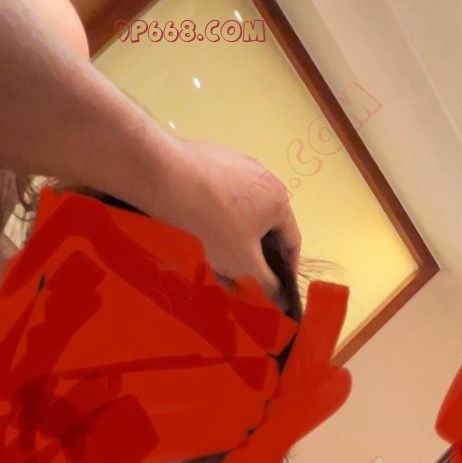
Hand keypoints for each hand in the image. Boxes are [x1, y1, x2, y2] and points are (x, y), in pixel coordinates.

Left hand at [153, 138, 301, 299]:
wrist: (169, 179)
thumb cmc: (217, 224)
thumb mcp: (245, 263)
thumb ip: (267, 284)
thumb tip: (282, 300)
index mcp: (279, 200)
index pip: (292, 242)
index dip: (287, 269)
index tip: (279, 289)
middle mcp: (264, 178)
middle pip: (265, 228)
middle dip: (255, 257)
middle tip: (243, 278)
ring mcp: (238, 167)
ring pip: (242, 215)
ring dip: (235, 242)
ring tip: (218, 263)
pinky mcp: (213, 162)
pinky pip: (222, 200)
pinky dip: (217, 221)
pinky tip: (201, 235)